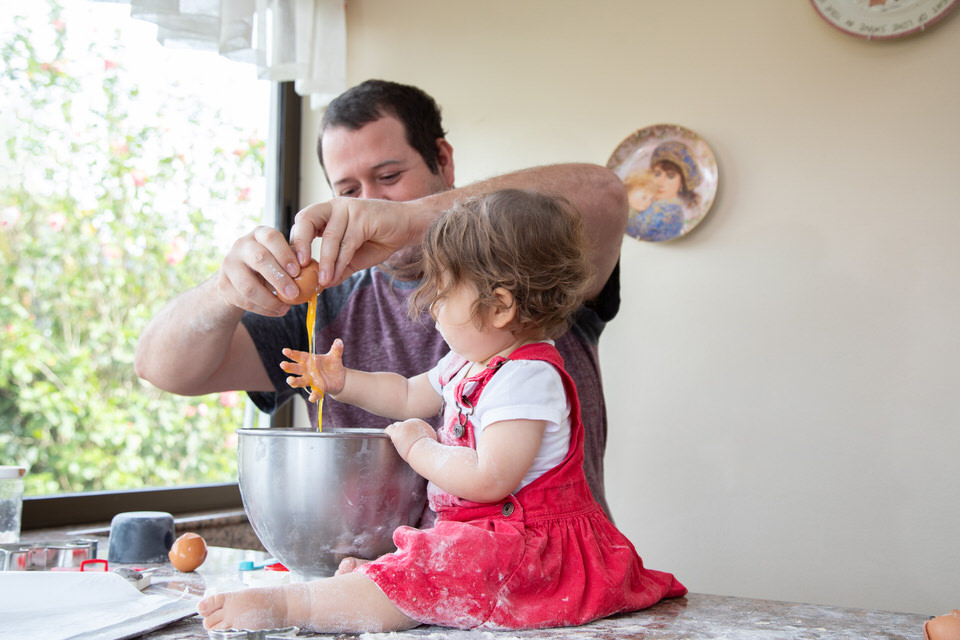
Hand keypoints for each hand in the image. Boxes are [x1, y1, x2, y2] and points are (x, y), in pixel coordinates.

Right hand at [216, 226, 303, 316]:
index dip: (285, 254)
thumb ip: (295, 264)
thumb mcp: (281, 259)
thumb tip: (316, 276)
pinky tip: (276, 310)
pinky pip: (243, 300)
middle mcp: (242, 245)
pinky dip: (262, 309)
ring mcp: (229, 264)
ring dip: (270, 300)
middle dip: (279, 278)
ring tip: (286, 307)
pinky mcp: (223, 284)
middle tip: (295, 293)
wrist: (240, 278)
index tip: (298, 271)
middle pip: (259, 259)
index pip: (271, 238)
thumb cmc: (270, 266)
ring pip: (248, 285)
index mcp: (260, 234)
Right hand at [280, 339, 345, 401]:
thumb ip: (336, 349)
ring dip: (294, 381)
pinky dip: (313, 395)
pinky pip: (314, 393)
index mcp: (309, 361)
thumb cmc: (333, 365)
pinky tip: (312, 398)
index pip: (299, 356)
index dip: (292, 354)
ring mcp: (311, 381)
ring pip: (300, 381)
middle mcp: (307, 371)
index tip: (285, 351)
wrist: (340, 378)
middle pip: (296, 368)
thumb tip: (339, 341)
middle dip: (289, 367)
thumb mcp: (335, 356)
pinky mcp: (319, 389)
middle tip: (283, 364)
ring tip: (290, 380)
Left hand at [289, 198, 426, 287]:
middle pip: (306, 219)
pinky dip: (340, 261)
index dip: (295, 243)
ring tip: (321, 281)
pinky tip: (335, 276)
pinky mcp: (362, 215)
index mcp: (327, 213)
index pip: (302, 223)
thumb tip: (319, 287)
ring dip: (324, 262)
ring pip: (328, 237)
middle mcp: (334, 206)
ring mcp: (348, 208)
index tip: (292, 267)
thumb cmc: (380, 238)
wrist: (408, 227)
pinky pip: (346, 242)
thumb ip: (336, 268)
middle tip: (297, 268)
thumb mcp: (353, 257)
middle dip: (299, 243)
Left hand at [385, 419, 437, 459]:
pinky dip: (388, 432)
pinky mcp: (396, 432)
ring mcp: (403, 426)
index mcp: (420, 423)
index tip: (410, 437)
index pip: (412, 425)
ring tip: (396, 438)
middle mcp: (411, 422)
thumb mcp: (432, 439)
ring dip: (396, 432)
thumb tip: (432, 441)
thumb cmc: (429, 450)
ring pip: (396, 426)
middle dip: (403, 431)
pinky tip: (386, 434)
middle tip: (403, 439)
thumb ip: (427, 436)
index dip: (409, 431)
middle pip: (404, 425)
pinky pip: (389, 429)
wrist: (424, 451)